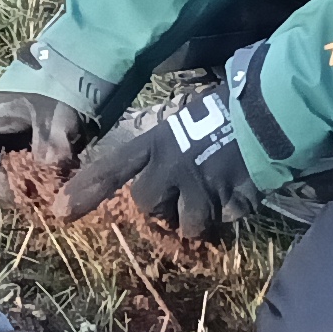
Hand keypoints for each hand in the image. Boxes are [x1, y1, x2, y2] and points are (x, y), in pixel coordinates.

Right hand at [0, 85, 95, 199]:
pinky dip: (47, 171)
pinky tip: (61, 180)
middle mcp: (6, 122)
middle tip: (33, 200)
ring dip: (31, 179)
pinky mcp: (48, 130)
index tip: (14, 194)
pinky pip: (39, 157)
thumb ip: (49, 161)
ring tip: (49, 194)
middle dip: (12, 184)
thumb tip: (52, 194)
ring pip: (19, 161)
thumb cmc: (65, 88)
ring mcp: (27, 125)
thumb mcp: (55, 126)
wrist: (95, 58)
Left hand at [59, 69, 262, 244]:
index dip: (86, 191)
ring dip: (201, 215)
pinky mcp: (228, 202)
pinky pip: (223, 221)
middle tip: (184, 192)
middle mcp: (170, 167)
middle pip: (146, 205)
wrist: (271, 112)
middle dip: (162, 207)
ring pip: (186, 224)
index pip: (111, 168)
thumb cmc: (228, 108)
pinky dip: (232, 211)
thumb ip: (165, 150)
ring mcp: (199, 187)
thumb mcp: (184, 120)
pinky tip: (240, 189)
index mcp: (155, 142)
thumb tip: (155, 182)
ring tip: (217, 191)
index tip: (61, 212)